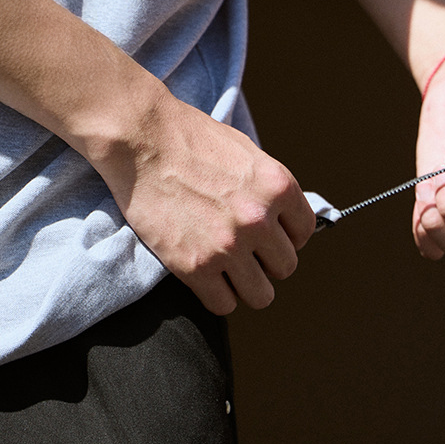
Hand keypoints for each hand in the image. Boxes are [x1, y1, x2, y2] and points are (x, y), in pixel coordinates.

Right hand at [94, 90, 314, 314]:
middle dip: (265, 261)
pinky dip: (216, 295)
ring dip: (246, 285)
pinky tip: (205, 277)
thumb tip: (282, 219)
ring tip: (227, 270)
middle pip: (285, 267)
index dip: (285, 237)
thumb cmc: (190, 139)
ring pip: (261, 295)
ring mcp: (228, 246)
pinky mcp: (195, 266)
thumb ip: (267, 189)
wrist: (140, 139)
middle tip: (242, 251)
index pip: (304, 233)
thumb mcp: (245, 153)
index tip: (266, 236)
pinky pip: (223, 304)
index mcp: (278, 187)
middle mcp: (259, 220)